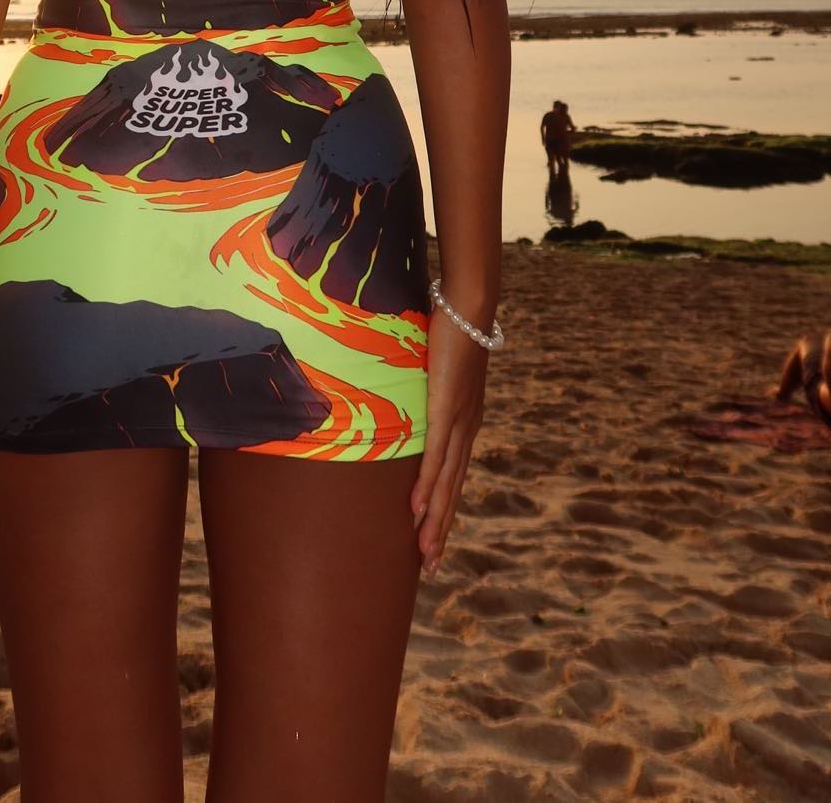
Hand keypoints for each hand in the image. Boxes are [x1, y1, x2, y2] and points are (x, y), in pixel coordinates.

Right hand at [409, 307, 488, 580]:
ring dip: (435, 520)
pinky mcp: (448, 407)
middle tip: (431, 569)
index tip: (433, 542)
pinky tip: (418, 508)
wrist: (470, 303)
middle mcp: (467, 428)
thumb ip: (424, 385)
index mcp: (466, 421)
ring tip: (425, 553)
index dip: (444, 511)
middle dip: (441, 531)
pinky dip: (428, 484)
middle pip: (453, 490)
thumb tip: (402, 389)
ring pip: (446, 481)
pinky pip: (435, 453)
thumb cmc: (450, 327)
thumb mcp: (435, 366)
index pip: (454, 475)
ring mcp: (459, 420)